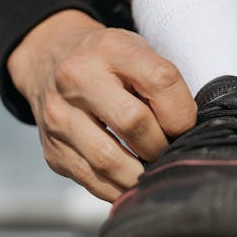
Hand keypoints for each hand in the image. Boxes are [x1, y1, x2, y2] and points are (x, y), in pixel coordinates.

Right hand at [7, 9, 196, 203]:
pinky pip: (92, 181)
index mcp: (109, 47)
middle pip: (133, 122)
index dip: (182, 112)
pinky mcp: (52, 149)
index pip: (160, 80)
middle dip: (160, 145)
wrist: (49, 62)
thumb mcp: (136, 52)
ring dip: (141, 174)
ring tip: (153, 170)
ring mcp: (58, 116)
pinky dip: (119, 189)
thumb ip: (162, 84)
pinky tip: (132, 181)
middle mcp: (77, 78)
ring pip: (109, 160)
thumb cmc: (108, 63)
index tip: (184, 125)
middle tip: (168, 150)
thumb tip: (187, 135)